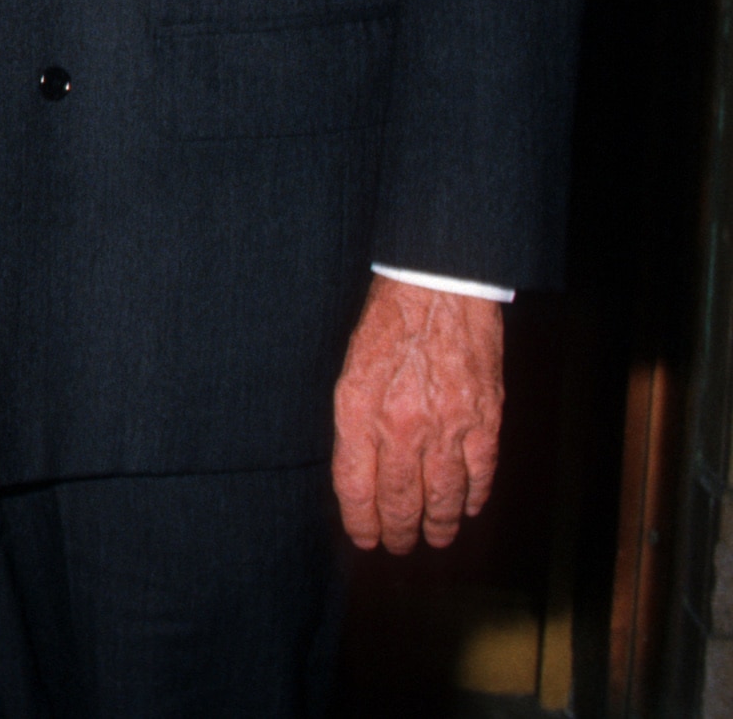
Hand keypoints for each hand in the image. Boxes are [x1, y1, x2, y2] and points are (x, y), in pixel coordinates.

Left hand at [332, 276, 504, 550]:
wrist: (438, 290)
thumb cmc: (388, 327)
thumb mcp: (351, 373)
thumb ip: (355, 425)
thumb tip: (362, 474)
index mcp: (359, 412)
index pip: (356, 486)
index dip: (360, 520)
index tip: (364, 539)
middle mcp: (402, 426)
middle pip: (400, 499)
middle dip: (398, 531)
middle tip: (399, 547)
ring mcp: (447, 425)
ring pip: (443, 495)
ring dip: (438, 525)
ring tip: (434, 539)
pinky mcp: (485, 418)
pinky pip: (481, 473)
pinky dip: (474, 497)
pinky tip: (468, 508)